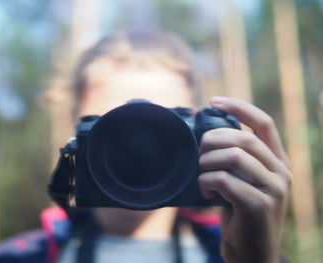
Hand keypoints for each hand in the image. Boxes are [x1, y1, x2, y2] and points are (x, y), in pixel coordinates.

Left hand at [198, 97, 291, 262]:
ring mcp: (273, 189)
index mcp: (277, 161)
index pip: (264, 122)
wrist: (251, 252)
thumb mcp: (243, 180)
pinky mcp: (259, 206)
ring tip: (201, 175)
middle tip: (199, 154)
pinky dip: (206, 182)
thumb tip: (207, 136)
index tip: (214, 101)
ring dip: (207, 163)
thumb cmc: (240, 212)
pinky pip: (224, 180)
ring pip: (233, 156)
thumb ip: (236, 159)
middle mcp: (280, 172)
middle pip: (242, 138)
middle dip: (211, 141)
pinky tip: (205, 192)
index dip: (239, 107)